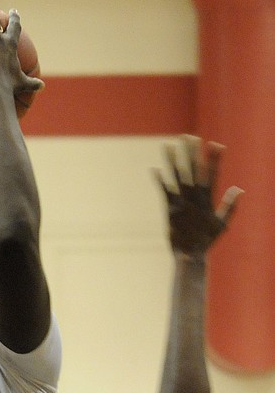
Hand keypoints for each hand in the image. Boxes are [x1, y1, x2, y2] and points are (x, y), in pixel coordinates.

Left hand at [155, 135, 241, 257]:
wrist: (189, 256)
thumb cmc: (207, 241)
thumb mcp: (222, 223)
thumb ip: (230, 205)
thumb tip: (239, 189)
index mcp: (208, 200)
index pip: (212, 174)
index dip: (214, 159)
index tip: (216, 144)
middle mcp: (194, 199)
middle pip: (193, 170)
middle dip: (191, 152)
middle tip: (190, 136)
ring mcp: (180, 203)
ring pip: (176, 177)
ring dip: (172, 160)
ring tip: (168, 145)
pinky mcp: (169, 210)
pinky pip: (164, 191)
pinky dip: (159, 180)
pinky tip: (154, 169)